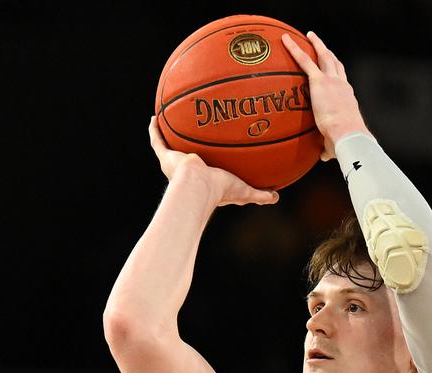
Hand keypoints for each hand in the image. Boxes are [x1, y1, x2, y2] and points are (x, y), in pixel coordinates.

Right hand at [148, 116, 278, 206]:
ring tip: (169, 122)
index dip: (210, 168)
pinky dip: (154, 130)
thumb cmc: (220, 191)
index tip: (213, 159)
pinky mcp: (165, 157)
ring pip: (170, 148)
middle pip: (186, 158)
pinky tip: (155, 117)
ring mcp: (174, 165)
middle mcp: (187, 173)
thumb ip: (260, 194)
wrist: (198, 187)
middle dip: (188, 150)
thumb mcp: (245, 192)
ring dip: (169, 137)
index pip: (207, 173)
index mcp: (204, 181)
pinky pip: (157, 140)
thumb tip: (276, 197)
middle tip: (192, 137)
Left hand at [281, 31, 369, 160]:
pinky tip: (285, 40)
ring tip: (308, 35)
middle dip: (328, 53)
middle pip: (335, 63)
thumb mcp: (336, 145)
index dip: (337, 76)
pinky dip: (294, 49)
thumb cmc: (345, 143)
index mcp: (347, 99)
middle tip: (321, 45)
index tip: (333, 72)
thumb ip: (327, 147)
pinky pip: (304, 60)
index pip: (342, 83)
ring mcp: (331, 81)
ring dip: (316, 44)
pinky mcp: (319, 81)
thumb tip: (323, 156)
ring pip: (324, 56)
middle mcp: (341, 85)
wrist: (348, 135)